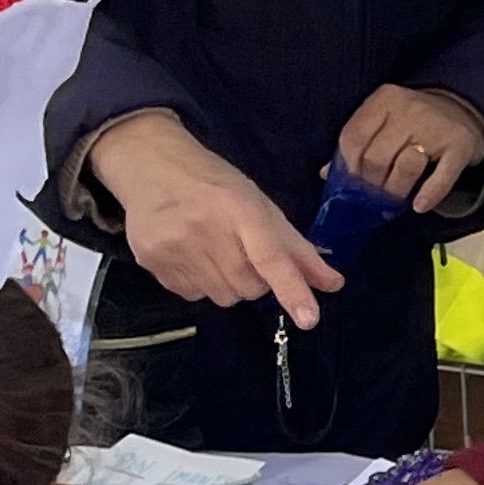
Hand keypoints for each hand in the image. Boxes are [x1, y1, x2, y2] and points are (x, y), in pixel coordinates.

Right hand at [88, 112, 343, 330]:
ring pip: (223, 297)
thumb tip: (334, 284)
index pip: (270, 257)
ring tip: (214, 250)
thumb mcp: (261, 207)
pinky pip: (193, 295)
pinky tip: (191, 254)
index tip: (309, 319)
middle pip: (250, 288)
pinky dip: (201, 283)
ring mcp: (174, 247)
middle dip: (255, 279)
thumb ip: (297, 249)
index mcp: (240, 209)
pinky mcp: (151, 262)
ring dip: (228, 283)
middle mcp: (205, 229)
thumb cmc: (215, 185)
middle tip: (241, 250)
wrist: (150, 165)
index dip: (292, 290)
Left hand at [339, 84, 483, 210]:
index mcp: (384, 99)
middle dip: (371, 184)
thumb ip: (358, 143)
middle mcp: (409, 108)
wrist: (463, 111)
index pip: (353, 137)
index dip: (348, 167)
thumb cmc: (413, 122)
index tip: (352, 185)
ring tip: (393, 201)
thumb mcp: (383, 122)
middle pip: (376, 157)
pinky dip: (428, 195)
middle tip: (374, 198)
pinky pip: (441, 177)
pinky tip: (419, 206)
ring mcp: (436, 126)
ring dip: (395, 191)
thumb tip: (326, 174)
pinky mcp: (460, 145)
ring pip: (405, 167)